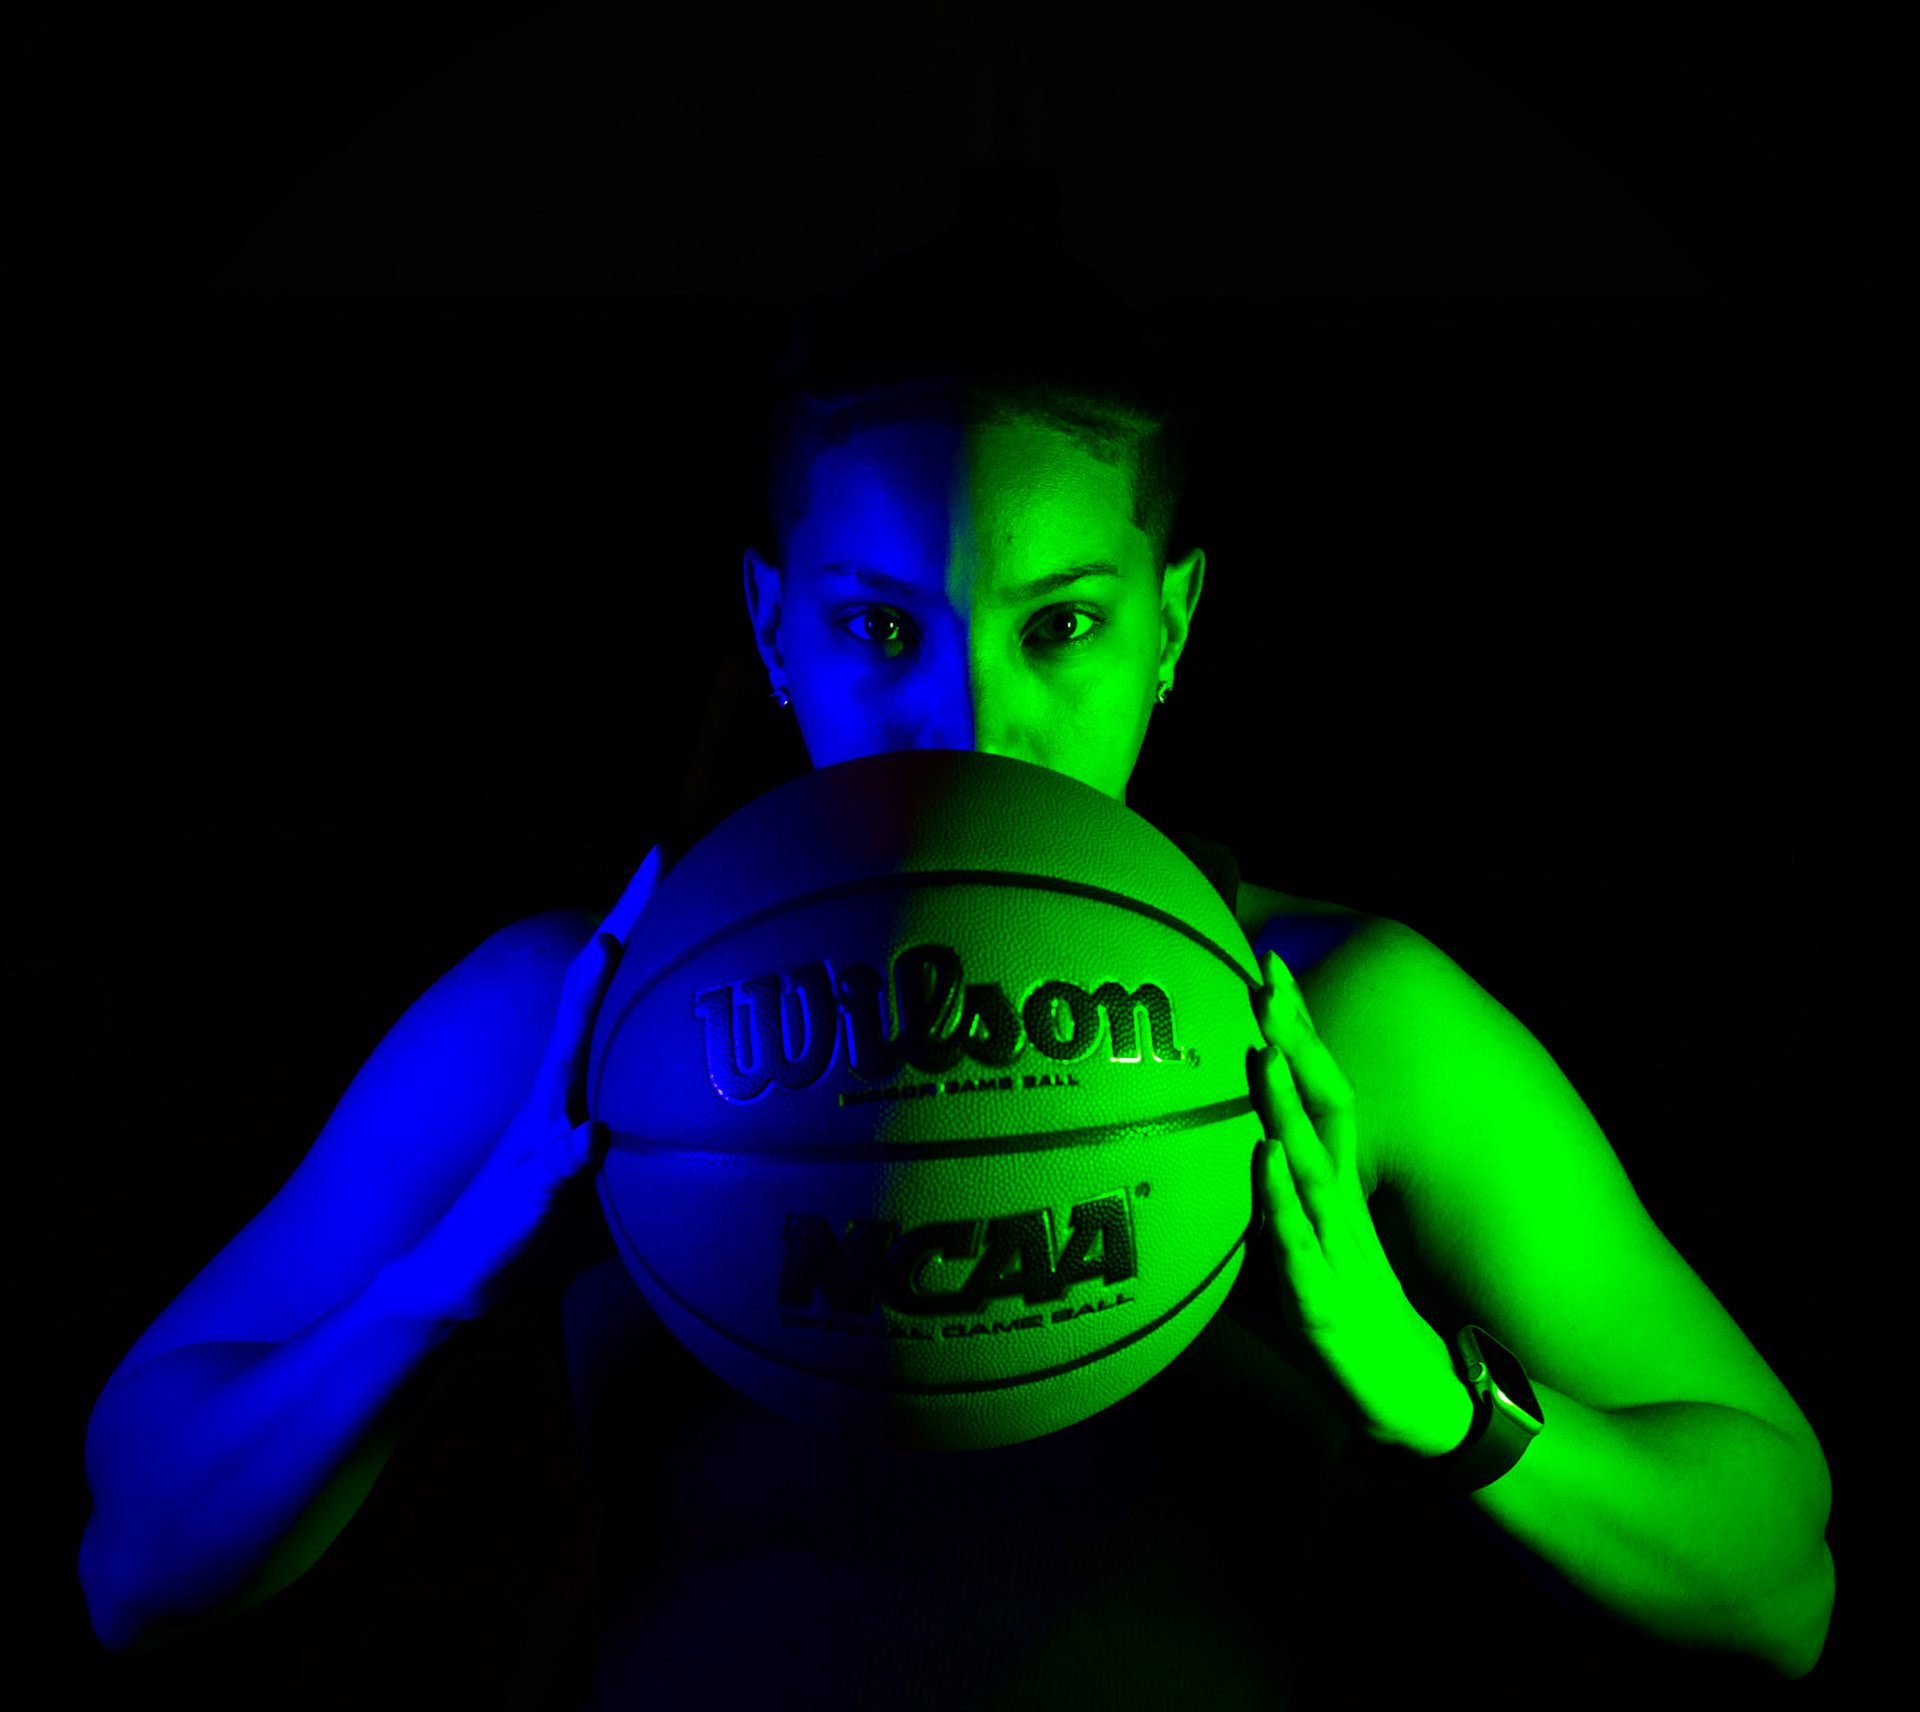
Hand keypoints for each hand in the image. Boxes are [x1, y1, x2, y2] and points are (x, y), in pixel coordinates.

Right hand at [400, 842, 673, 1324]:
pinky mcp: (531, 1184)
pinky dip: (577, 1148)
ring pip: (565, 1055)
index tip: (668, 857)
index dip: (639, 925)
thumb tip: (718, 1124)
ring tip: (606, 946)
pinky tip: (595, 1134)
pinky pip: (559, 1163)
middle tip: (657, 857)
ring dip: (585, 1002)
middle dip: (622, 925)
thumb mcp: (602, 1167)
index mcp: (578, 1081)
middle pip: (590, 992)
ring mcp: (539, 1129)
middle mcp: (556, 1089)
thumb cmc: (540, 1216)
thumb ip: (646, 1135)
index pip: (611, 990)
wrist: (458, 1276)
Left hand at [1247, 949, 1470, 1455]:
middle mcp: (1340, 1210)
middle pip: (1321, 1110)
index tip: (1269, 965)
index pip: (1319, 1095)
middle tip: (1268, 976)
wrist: (1424, 1416)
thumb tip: (1247, 1161)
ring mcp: (1339, 1254)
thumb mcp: (1314, 1257)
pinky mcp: (1329, 1306)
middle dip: (1294, 1041)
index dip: (1297, 1032)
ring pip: (1311, 1166)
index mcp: (1337, 1192)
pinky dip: (1280, 1201)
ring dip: (1285, 1106)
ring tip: (1262, 1048)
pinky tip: (1265, 1159)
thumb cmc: (1360, 1331)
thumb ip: (1285, 1208)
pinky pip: (1300, 1245)